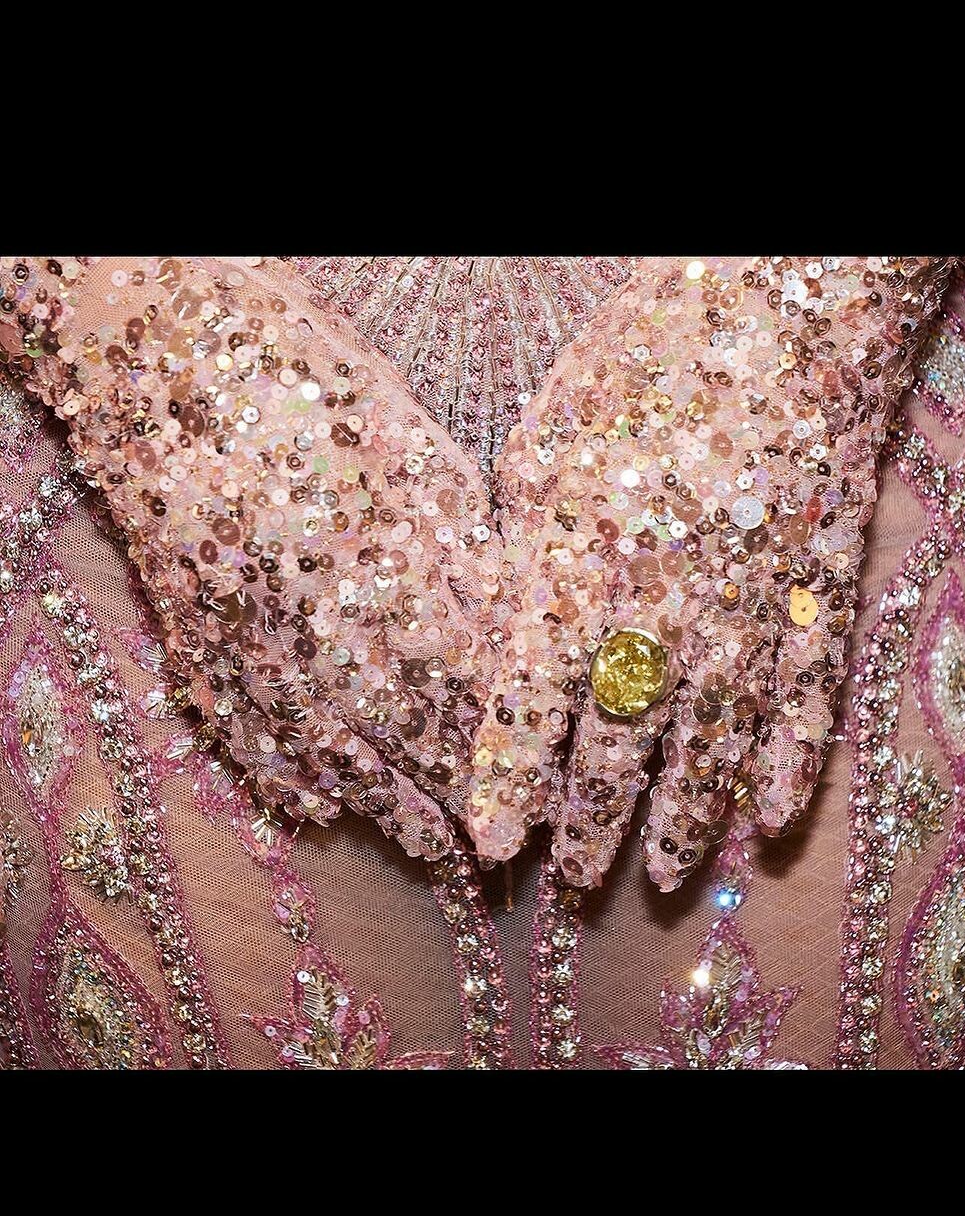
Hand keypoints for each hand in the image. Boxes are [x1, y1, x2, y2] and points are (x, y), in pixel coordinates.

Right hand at [0, 255, 506, 859]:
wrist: (163, 364)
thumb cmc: (316, 390)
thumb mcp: (426, 468)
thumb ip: (473, 570)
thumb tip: (522, 646)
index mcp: (390, 593)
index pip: (471, 711)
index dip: (512, 765)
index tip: (551, 801)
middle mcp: (320, 646)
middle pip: (408, 754)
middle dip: (462, 809)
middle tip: (509, 850)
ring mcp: (252, 657)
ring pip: (332, 765)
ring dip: (388, 815)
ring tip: (432, 851)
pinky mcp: (198, 650)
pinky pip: (250, 744)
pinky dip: (294, 784)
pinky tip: (324, 808)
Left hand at [467, 256, 952, 887]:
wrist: (784, 305)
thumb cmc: (642, 363)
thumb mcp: (542, 448)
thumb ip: (523, 556)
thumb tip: (513, 632)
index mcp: (575, 575)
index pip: (526, 713)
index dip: (506, 788)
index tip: (493, 846)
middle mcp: (660, 617)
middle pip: (619, 754)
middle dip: (594, 826)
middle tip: (576, 880)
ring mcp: (750, 616)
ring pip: (714, 751)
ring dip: (687, 822)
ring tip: (665, 874)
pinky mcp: (818, 599)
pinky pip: (806, 707)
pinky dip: (791, 768)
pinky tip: (775, 815)